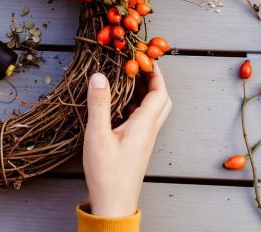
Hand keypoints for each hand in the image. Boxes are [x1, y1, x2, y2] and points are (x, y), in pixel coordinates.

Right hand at [82, 65, 171, 217]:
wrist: (113, 205)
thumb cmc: (107, 173)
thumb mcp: (98, 135)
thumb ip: (99, 104)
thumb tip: (99, 75)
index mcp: (145, 125)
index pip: (159, 92)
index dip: (155, 72)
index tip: (144, 56)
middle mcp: (149, 130)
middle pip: (161, 100)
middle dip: (153, 80)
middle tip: (139, 66)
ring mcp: (143, 139)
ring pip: (152, 110)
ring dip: (143, 92)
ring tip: (126, 78)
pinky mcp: (136, 146)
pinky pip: (141, 119)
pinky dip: (134, 104)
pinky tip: (118, 103)